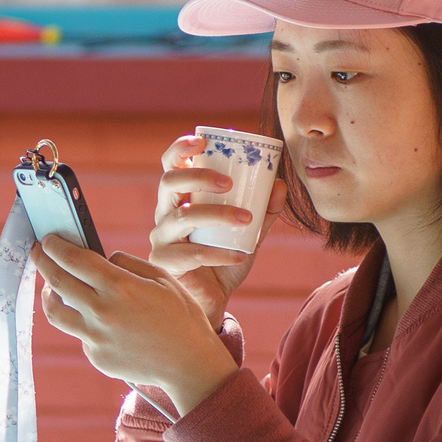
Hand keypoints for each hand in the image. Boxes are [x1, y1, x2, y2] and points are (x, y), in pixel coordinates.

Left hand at [33, 235, 239, 413]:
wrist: (189, 364)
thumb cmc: (180, 317)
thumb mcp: (161, 277)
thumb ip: (126, 263)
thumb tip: (101, 258)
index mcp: (119, 286)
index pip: (73, 259)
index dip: (55, 246)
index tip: (48, 239)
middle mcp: (101, 311)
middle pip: (57, 281)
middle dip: (43, 261)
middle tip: (39, 252)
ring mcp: (95, 338)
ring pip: (55, 312)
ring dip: (48, 294)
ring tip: (52, 287)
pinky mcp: (96, 357)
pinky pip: (79, 333)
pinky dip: (81, 321)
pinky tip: (93, 317)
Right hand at [146, 135, 284, 328]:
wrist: (214, 300)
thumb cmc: (225, 259)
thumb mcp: (249, 232)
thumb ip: (264, 210)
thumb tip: (280, 184)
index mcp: (181, 198)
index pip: (171, 165)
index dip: (180, 149)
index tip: (202, 141)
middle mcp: (165, 214)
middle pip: (168, 183)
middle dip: (198, 177)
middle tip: (228, 183)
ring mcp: (161, 239)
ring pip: (181, 218)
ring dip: (216, 214)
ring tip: (246, 219)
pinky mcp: (164, 264)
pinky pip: (191, 254)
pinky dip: (219, 253)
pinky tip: (241, 254)